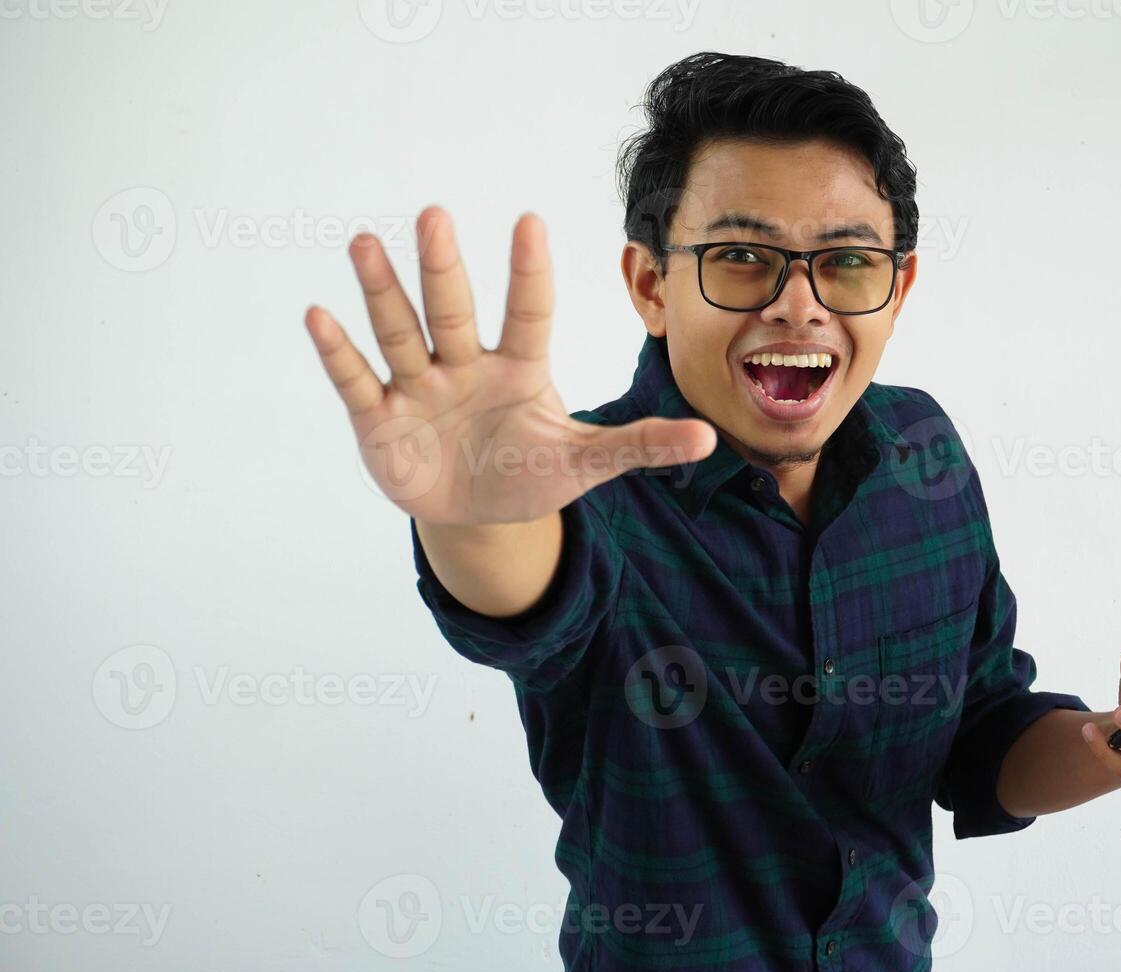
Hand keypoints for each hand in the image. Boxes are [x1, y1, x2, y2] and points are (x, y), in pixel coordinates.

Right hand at [304, 207, 716, 524]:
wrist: (478, 515)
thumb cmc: (530, 473)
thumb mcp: (587, 464)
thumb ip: (641, 445)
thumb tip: (709, 437)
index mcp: (520, 369)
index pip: (528, 313)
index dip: (527, 273)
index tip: (530, 222)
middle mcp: (465, 366)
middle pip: (453, 310)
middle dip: (443, 267)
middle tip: (434, 215)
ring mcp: (419, 389)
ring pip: (401, 333)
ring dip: (383, 292)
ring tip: (364, 243)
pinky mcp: (380, 421)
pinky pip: (357, 380)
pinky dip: (339, 352)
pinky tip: (318, 313)